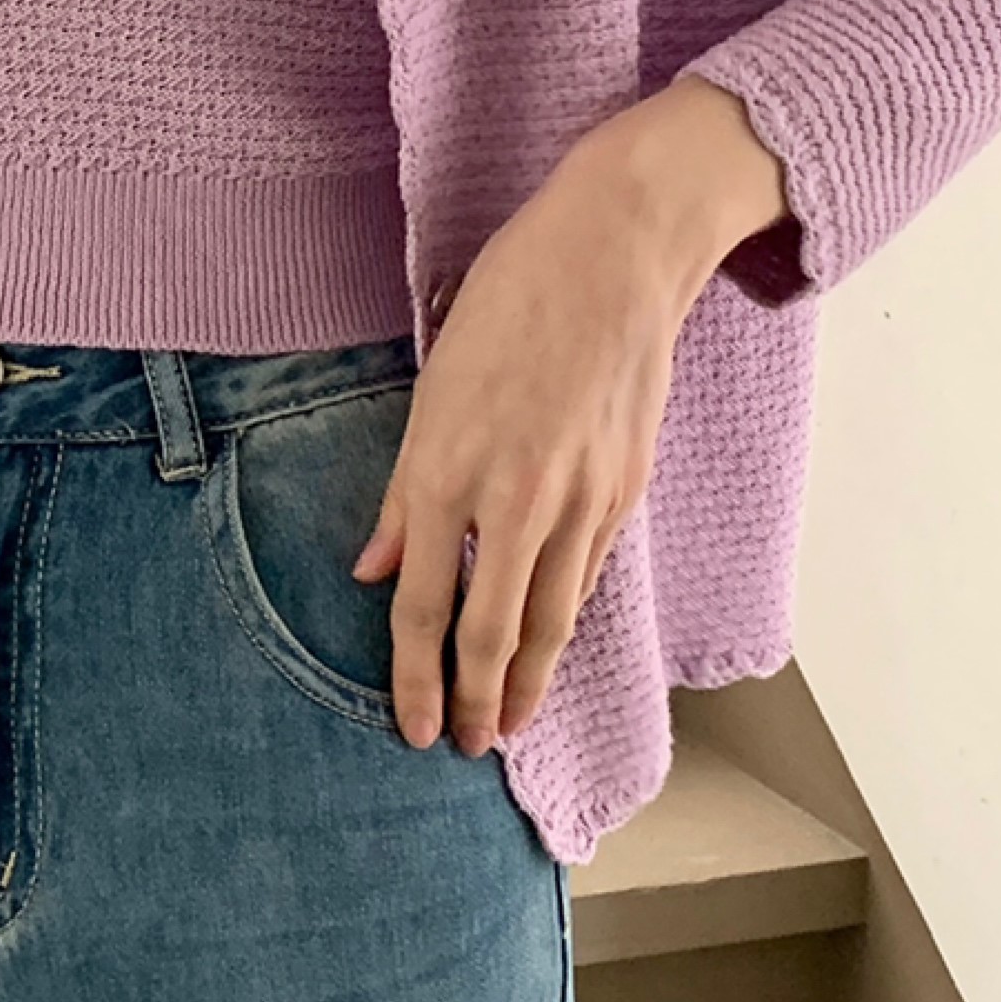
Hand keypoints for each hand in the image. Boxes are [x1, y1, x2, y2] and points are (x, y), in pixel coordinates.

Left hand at [349, 156, 702, 756]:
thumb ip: (403, 493)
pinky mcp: (626, 488)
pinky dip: (565, 620)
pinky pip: (589, 574)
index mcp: (449, 470)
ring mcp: (580, 497)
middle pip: (489, 632)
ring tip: (509, 723)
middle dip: (473, 702)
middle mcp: (515, 497)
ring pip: (551, 618)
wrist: (614, 254)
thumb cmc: (510, 303)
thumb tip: (374, 569)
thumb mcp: (433, 389)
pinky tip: (550, 644)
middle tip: (463, 747)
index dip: (413, 678)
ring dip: (527, 682)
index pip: (424, 606)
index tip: (410, 728)